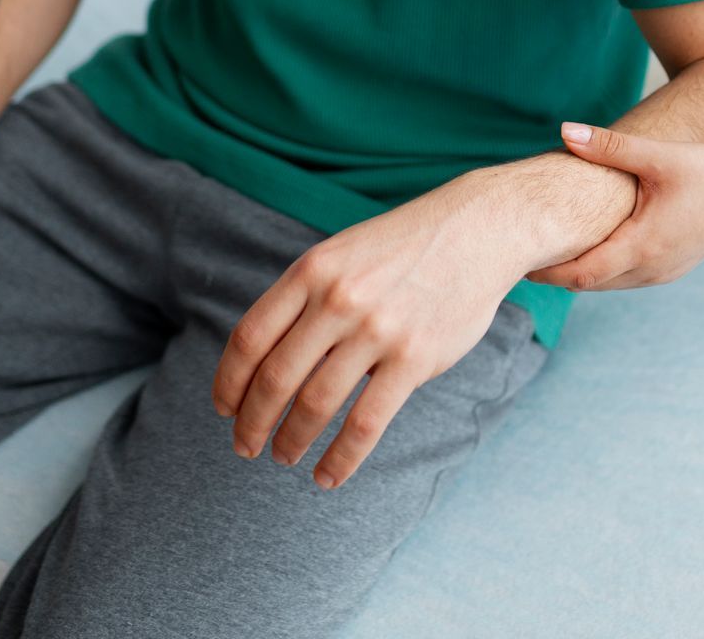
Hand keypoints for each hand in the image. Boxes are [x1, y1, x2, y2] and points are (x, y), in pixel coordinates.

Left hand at [212, 174, 545, 489]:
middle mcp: (338, 299)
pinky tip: (327, 476)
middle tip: (245, 446)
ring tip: (284, 457)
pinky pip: (366, 423)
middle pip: (275, 378)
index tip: (224, 409)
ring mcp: (377, 330)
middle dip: (252, 422)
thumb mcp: (342, 253)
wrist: (479, 228)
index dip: (229, 382)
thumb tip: (265, 361)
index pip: (250, 338)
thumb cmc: (403, 246)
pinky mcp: (414, 358)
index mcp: (311, 270)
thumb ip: (305, 297)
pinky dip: (341, 459)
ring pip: (315, 405)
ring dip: (291, 441)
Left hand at [527, 125, 703, 290]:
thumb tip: (565, 131)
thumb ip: (608, 146)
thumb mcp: (657, 155)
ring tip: (546, 256)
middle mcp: (652, 268)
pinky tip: (585, 251)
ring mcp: (663, 273)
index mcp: (644, 245)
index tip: (520, 263)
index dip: (549, 272)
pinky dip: (603, 269)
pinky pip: (626, 278)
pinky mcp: (670, 269)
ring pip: (609, 283)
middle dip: (557, 274)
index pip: (583, 273)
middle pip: (591, 283)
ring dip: (580, 273)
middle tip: (521, 258)